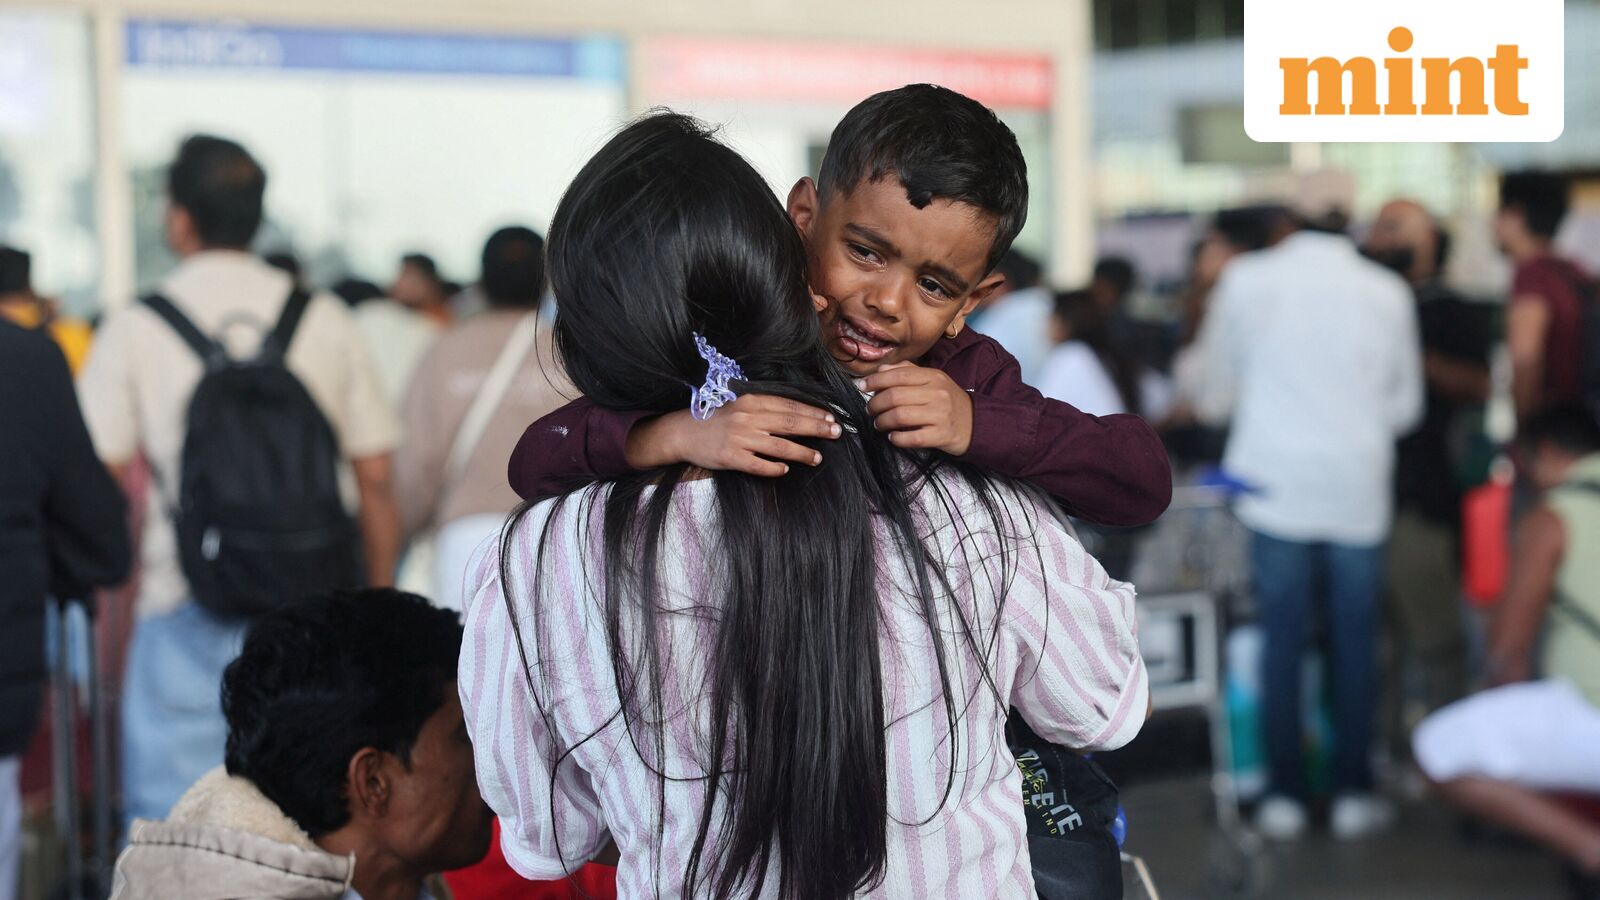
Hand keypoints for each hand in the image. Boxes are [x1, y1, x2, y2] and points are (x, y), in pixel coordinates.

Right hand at [625, 395, 840, 476]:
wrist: (682, 432)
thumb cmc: (716, 419)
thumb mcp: (740, 405)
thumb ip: (765, 407)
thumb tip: (798, 415)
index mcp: (752, 401)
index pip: (789, 406)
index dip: (813, 412)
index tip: (831, 418)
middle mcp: (747, 417)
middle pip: (790, 423)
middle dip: (817, 428)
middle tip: (836, 433)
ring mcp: (739, 438)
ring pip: (779, 446)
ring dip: (802, 452)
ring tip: (818, 458)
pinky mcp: (730, 457)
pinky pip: (758, 465)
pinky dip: (773, 468)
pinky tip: (786, 470)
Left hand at [860, 362, 973, 454]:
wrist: (976, 423)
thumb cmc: (948, 401)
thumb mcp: (933, 380)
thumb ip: (907, 372)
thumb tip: (880, 369)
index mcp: (933, 376)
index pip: (897, 375)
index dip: (875, 381)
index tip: (862, 386)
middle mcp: (937, 394)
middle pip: (894, 397)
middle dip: (875, 404)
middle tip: (870, 410)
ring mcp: (940, 415)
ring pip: (900, 416)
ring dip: (882, 421)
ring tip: (879, 424)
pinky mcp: (942, 435)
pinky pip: (912, 438)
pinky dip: (897, 438)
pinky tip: (893, 437)